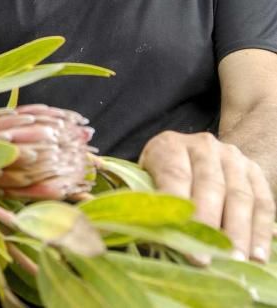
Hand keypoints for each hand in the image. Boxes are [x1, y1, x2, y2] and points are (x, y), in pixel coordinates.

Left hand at [138, 131, 275, 262]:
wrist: (194, 153)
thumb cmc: (162, 176)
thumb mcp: (146, 182)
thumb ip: (149, 203)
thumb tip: (145, 235)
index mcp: (170, 146)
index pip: (176, 175)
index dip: (180, 210)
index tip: (182, 243)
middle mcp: (203, 146)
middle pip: (211, 186)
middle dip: (210, 226)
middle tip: (208, 260)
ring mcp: (232, 156)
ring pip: (240, 195)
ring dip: (239, 232)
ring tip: (236, 262)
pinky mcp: (253, 170)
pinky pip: (263, 202)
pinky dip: (262, 230)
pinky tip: (258, 255)